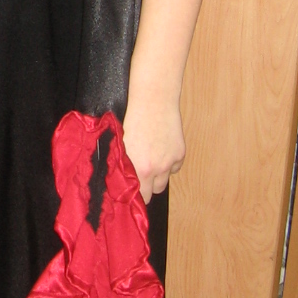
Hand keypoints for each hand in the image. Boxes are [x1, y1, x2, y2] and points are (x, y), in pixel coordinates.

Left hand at [120, 88, 184, 203]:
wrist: (153, 101)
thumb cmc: (132, 118)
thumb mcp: (121, 144)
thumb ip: (122, 164)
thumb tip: (117, 179)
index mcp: (137, 168)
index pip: (138, 196)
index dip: (134, 196)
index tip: (130, 193)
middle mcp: (155, 169)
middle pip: (152, 193)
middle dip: (146, 189)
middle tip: (139, 178)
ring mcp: (169, 162)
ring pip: (164, 182)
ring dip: (157, 177)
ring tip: (149, 162)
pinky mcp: (180, 154)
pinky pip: (175, 168)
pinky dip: (169, 164)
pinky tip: (160, 151)